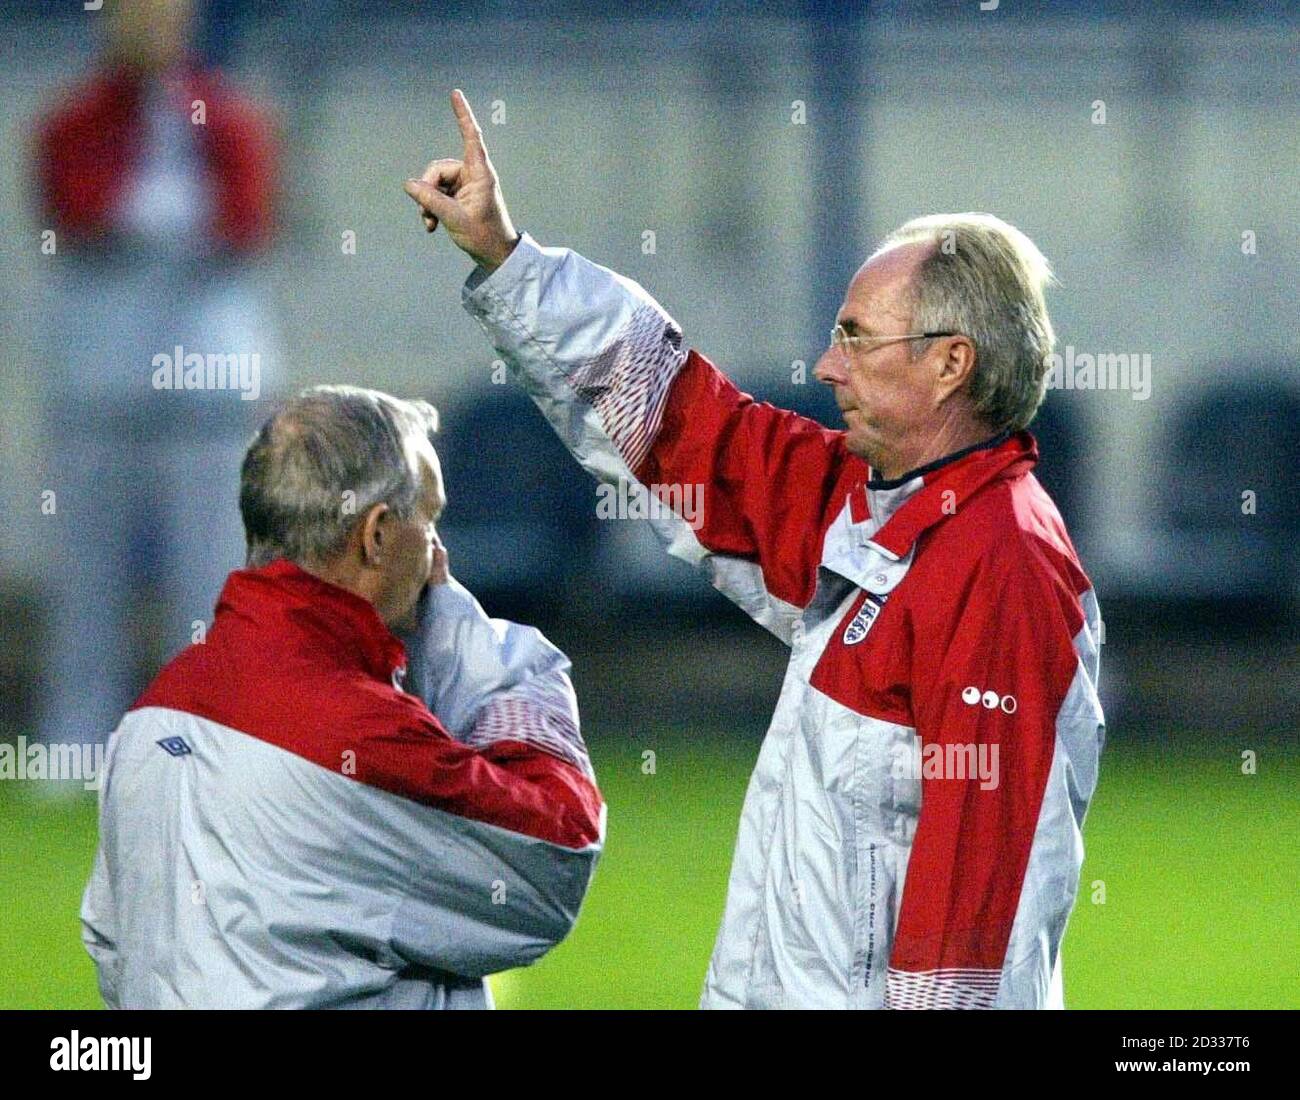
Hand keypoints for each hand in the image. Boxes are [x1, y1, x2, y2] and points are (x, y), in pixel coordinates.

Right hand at [403, 89, 519, 271]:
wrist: (494, 255)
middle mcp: (472, 175)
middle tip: (426, 214)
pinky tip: (431, 225)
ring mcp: (464, 185)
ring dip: (428, 203)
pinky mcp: (458, 196)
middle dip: (428, 191)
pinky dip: (430, 208)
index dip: (463, 115)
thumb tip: (409, 184)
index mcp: (481, 174)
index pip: (471, 137)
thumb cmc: (483, 236)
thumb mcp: (454, 218)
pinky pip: (436, 194)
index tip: (456, 93)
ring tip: (430, 223)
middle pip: (438, 169)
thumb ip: (431, 200)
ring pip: (434, 183)